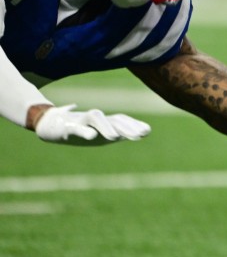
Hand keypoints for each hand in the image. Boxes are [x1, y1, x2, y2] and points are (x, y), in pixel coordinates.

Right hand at [34, 104, 150, 145]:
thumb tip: (145, 131)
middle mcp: (96, 120)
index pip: (122, 120)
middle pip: (114, 119)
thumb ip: (120, 131)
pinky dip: (84, 131)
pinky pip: (76, 127)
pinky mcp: (67, 126)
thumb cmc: (80, 128)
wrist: (50, 123)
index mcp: (104, 123)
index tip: (147, 131)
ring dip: (106, 127)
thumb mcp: (101, 133)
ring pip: (96, 118)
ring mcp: (82, 121)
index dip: (133, 125)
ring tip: (114, 138)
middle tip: (140, 135)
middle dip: (127, 127)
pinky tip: (91, 136)